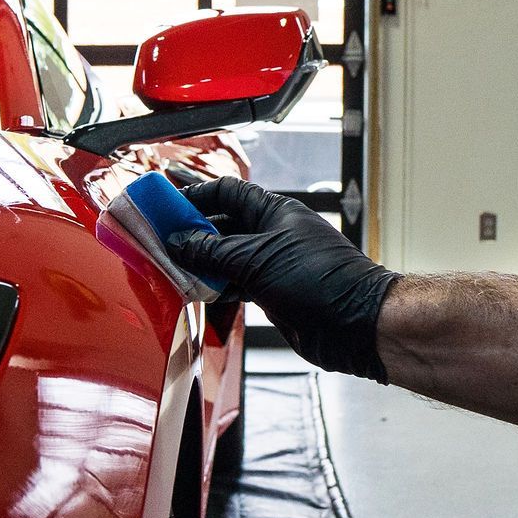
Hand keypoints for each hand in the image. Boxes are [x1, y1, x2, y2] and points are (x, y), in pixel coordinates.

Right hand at [166, 176, 400, 381]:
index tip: (166, 204)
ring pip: (225, 258)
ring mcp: (271, 264)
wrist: (356, 325)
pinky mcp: (271, 292)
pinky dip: (215, 287)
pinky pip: (234, 283)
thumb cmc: (321, 281)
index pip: (226, 192)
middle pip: (222, 226)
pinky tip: (198, 292)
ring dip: (200, 264)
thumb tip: (180, 242)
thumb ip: (213, 251)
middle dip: (192, 233)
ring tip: (173, 269)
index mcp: (274, 212)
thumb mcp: (256, 259)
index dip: (195, 195)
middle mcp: (272, 234)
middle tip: (161, 241)